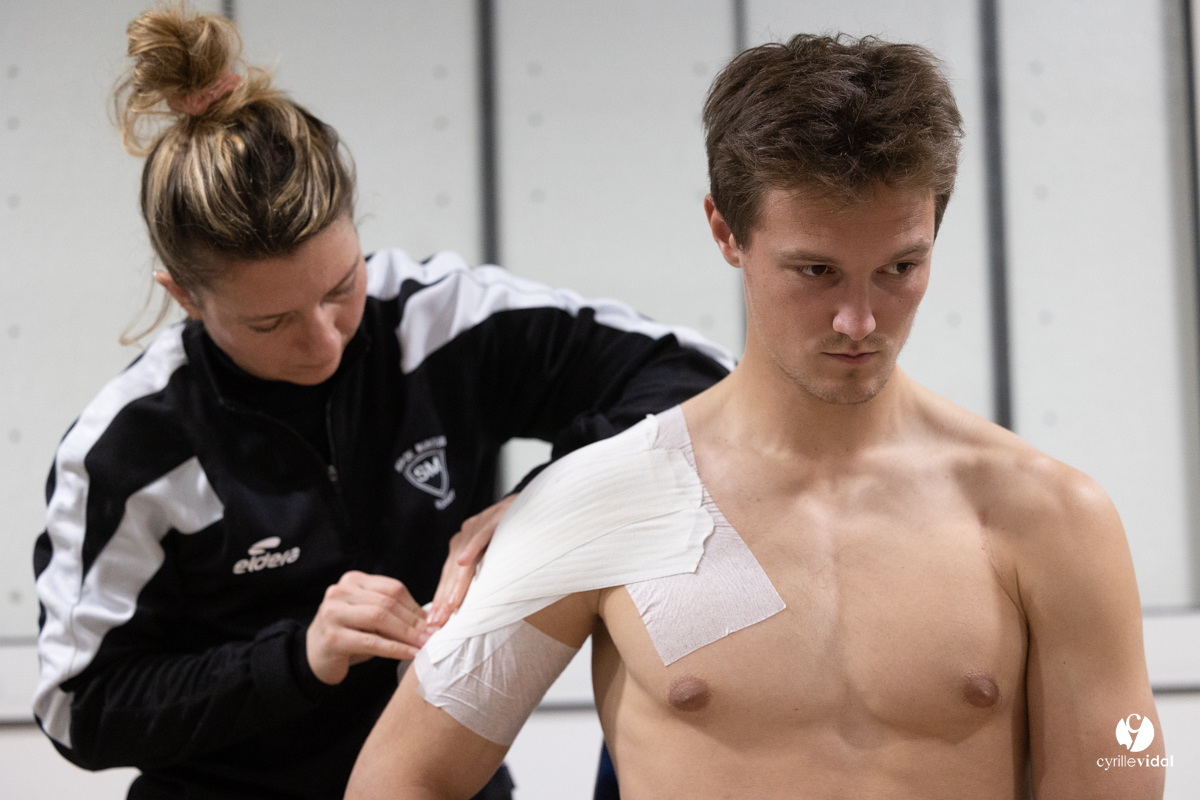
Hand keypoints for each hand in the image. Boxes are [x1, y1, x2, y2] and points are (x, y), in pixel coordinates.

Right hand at [306, 571, 427, 684]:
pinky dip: (395, 649)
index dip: (415, 606)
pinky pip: (372, 642)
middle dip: (414, 622)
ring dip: (407, 634)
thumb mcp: (371, 618)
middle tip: (433, 636)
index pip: (393, 588)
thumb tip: (431, 620)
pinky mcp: (332, 637)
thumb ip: (394, 613)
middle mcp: (340, 592)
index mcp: (353, 580)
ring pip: (380, 618)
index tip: (434, 622)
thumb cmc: (349, 635)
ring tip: (424, 645)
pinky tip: (410, 654)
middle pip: (387, 603)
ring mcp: (333, 613)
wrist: (315, 657)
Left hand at [427, 494, 517, 627]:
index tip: (434, 624)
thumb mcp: (496, 555)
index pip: (448, 576)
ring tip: (450, 606)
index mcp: (463, 545)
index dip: (441, 599)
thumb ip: (482, 573)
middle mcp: (466, 534)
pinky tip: (463, 562)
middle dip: (443, 599)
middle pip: (451, 571)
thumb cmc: (517, 533)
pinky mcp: (495, 517)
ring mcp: (479, 525)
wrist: (536, 502)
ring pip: (463, 556)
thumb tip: (472, 604)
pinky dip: (472, 548)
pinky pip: (482, 535)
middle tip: (437, 623)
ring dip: (456, 583)